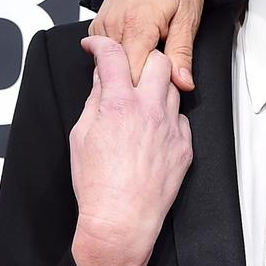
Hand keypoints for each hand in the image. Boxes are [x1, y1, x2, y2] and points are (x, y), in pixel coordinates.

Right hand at [69, 36, 192, 265]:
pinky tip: (152, 132)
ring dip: (156, 88)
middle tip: (129, 72)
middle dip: (142, 59)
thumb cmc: (97, 185)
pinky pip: (180, 119)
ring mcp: (171, 127)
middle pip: (158, 61)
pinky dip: (167, 119)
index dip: (101, 44)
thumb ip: (94, 102)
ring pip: (172, 88)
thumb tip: (100, 81)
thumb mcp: (81, 137)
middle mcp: (149, 110)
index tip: (95, 46)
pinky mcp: (185, 145)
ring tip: (139, 105)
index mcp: (119, 105)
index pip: (113, 56)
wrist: (122, 220)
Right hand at [90, 0, 203, 90]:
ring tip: (150, 59)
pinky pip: (106, 48)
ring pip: (111, 61)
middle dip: (139, 81)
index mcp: (138, 25)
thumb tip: (183, 83)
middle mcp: (114, 24)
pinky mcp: (99, 22)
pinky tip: (137, 49)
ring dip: (129, 66)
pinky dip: (121, 54)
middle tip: (159, 81)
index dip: (147, 89)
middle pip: (120, 71)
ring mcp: (103, 23)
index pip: (133, 75)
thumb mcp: (188, 18)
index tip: (159, 94)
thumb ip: (182, 54)